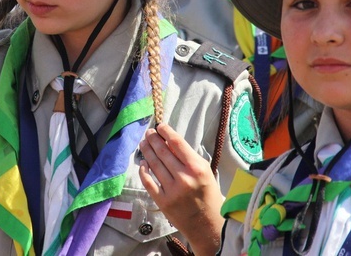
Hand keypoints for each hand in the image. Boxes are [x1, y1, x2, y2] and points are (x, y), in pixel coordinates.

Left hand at [138, 123, 225, 255]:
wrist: (208, 224)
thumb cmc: (208, 194)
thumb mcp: (205, 171)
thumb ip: (189, 157)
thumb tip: (169, 141)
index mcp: (197, 168)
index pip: (177, 143)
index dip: (166, 132)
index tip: (160, 126)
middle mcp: (184, 178)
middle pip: (162, 152)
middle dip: (153, 139)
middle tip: (148, 132)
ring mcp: (172, 191)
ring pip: (154, 164)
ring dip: (147, 151)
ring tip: (143, 143)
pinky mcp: (163, 201)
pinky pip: (149, 182)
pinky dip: (144, 171)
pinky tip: (143, 163)